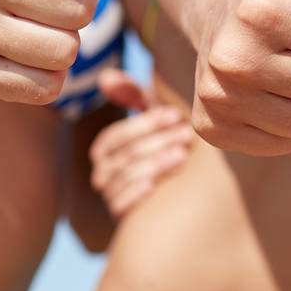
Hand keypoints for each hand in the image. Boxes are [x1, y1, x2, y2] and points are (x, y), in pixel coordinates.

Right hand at [89, 68, 194, 219]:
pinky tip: (155, 186)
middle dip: (157, 141)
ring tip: (183, 155)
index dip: (146, 123)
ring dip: (156, 163)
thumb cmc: (168, 145)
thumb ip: (136, 96)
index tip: (176, 115)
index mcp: (106, 148)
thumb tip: (106, 75)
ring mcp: (111, 195)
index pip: (117, 134)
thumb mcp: (156, 120)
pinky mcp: (121, 215)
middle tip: (187, 135)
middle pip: (124, 154)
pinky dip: (135, 193)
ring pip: (126, 176)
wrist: (182, 194)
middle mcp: (103, 172)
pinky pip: (119, 204)